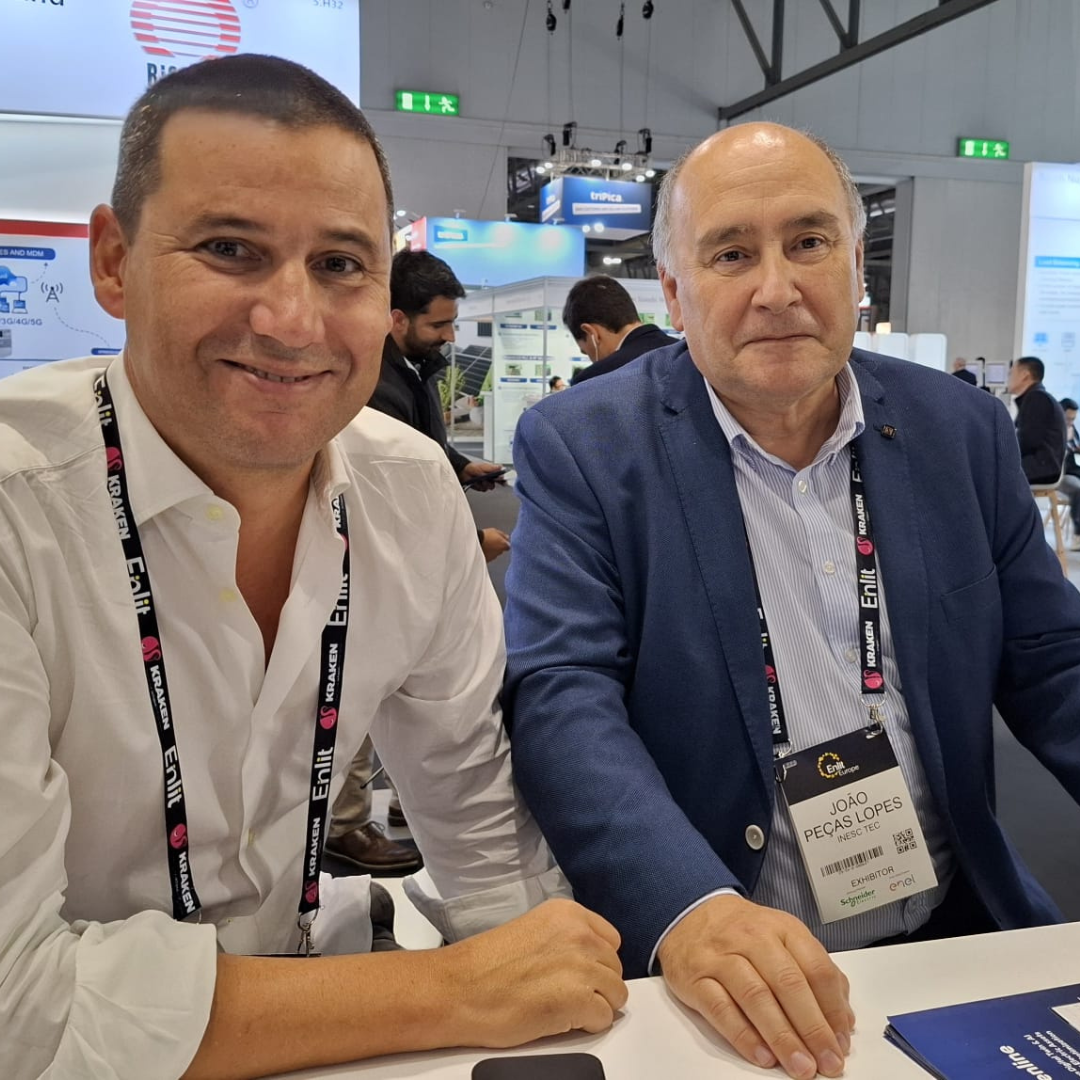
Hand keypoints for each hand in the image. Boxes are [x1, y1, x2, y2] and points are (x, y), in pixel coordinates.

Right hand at [438, 898, 627, 1047]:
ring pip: (616, 993)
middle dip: (597, 984)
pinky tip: (561, 1020)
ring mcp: (581, 966)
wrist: (458, 989)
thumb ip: (565, 939)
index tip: (582, 972)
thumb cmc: (484, 967)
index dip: (596, 961)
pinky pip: (605, 1018)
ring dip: (595, 1005)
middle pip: (614, 967)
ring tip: (564, 1008)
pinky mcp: (578, 999)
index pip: (610, 939)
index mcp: (567, 913)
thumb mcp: (533, 931)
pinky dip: (588, 1025)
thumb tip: (587, 960)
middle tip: (567, 995)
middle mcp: (579, 934)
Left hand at [460, 461, 504, 491]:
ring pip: (490, 487)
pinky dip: (479, 486)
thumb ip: (493, 468)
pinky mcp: (481, 487)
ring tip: (478, 480)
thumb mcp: (484, 466)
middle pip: (497, 483)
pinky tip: (475, 482)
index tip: (504, 482)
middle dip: (491, 482)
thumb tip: (501, 467)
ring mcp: (486, 483)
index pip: (502, 476)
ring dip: (484, 484)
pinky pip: (483, 489)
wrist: (463, 472)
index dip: (505, 479)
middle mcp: (491, 477)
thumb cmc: (473, 467)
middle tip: (485, 479)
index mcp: (493, 471)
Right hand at [480, 528, 510, 561]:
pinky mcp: (487, 560)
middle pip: (501, 550)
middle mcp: (500, 552)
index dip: (504, 543)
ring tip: (486, 545)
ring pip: (495, 554)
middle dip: (498, 547)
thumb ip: (502, 535)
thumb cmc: (485, 535)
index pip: (508, 546)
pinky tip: (482, 549)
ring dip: (492, 551)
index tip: (500, 541)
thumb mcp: (495, 531)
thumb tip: (507, 537)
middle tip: (492, 542)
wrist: (475, 542)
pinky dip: (487, 554)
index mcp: (504, 545)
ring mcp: (493, 557)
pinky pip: (489, 557)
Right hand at [658, 895, 853, 1078]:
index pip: (816, 968)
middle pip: (788, 983)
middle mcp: (752, 938)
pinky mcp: (696, 978)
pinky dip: (743, 1035)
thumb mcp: (783, 938)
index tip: (842, 1041)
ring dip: (782, 1036)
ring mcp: (721, 957)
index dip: (833, 1009)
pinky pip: (720, 1009)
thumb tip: (842, 1020)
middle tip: (828, 1062)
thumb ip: (814, 973)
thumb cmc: (743, 933)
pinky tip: (762, 1056)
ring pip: (755, 996)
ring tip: (800, 1066)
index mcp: (782, 928)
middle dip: (812, 1028)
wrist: (690, 914)